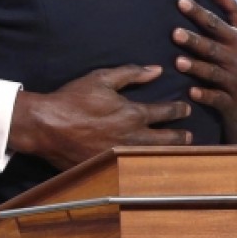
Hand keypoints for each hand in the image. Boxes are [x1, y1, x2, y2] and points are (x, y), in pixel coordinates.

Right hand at [9, 65, 191, 169]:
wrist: (46, 126)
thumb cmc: (73, 99)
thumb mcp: (102, 79)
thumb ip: (131, 73)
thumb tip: (156, 69)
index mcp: (134, 114)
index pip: (166, 112)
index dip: (179, 110)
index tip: (186, 109)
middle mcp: (133, 138)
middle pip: (166, 139)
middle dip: (181, 137)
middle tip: (190, 136)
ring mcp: (122, 156)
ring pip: (154, 156)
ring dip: (168, 153)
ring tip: (177, 152)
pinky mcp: (109, 167)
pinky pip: (134, 168)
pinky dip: (146, 166)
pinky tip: (150, 166)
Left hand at [173, 0, 236, 124]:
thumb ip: (232, 9)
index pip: (215, 24)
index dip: (199, 13)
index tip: (181, 2)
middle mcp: (235, 59)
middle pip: (211, 48)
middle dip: (194, 41)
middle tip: (175, 33)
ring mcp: (233, 81)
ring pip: (212, 73)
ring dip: (196, 67)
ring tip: (178, 62)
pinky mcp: (229, 101)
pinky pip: (216, 98)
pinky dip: (205, 95)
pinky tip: (191, 92)